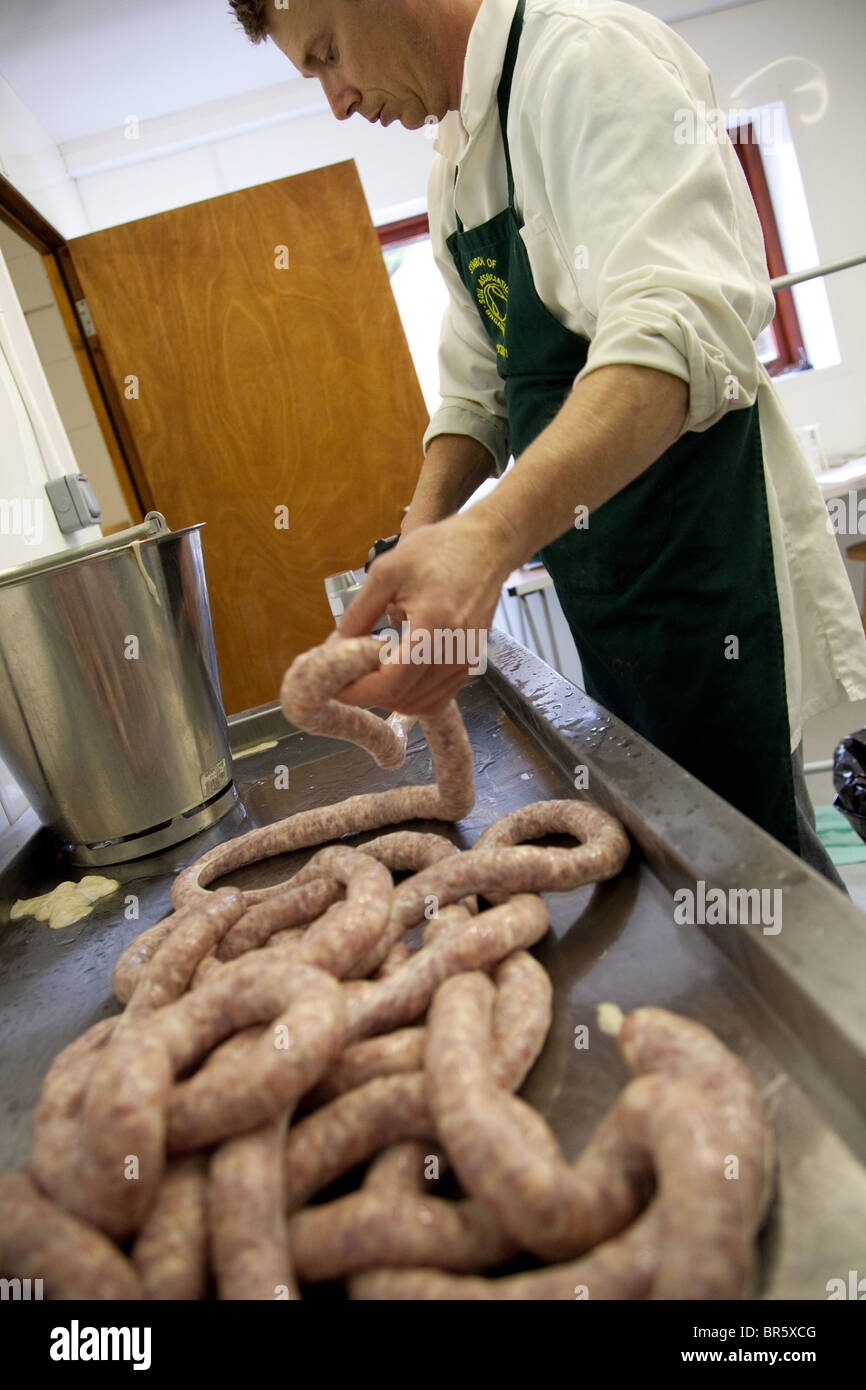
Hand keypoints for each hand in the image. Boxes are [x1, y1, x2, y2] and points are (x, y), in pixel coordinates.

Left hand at [336, 513, 512, 714]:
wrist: (485, 547)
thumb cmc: (439, 550)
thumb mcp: (386, 571)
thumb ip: (359, 612)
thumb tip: (336, 647)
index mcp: (434, 626)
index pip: (392, 682)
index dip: (359, 691)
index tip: (335, 687)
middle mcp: (456, 651)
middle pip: (404, 698)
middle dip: (370, 693)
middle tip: (348, 676)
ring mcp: (467, 662)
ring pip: (420, 703)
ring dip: (391, 695)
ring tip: (371, 669)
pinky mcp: (471, 664)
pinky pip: (437, 696)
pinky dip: (412, 693)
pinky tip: (397, 671)